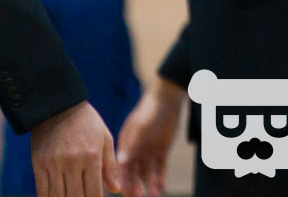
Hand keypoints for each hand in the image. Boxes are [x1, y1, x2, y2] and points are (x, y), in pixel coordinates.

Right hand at [31, 101, 121, 196]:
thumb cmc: (86, 121)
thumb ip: (110, 165)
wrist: (57, 104)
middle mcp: (73, 162)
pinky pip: (42, 191)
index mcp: (92, 156)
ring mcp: (54, 163)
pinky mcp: (39, 163)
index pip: (93, 193)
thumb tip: (116, 189)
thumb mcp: (104, 138)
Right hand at [118, 79, 185, 196]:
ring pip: (147, 173)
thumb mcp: (139, 128)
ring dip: (149, 184)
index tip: (123, 191)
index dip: (122, 179)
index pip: (122, 166)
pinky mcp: (161, 151)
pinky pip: (160, 168)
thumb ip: (131, 144)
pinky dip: (161, 178)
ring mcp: (148, 152)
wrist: (166, 100)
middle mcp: (136, 151)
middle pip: (133, 173)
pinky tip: (161, 187)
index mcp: (126, 145)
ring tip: (153, 195)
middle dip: (134, 185)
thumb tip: (121, 161)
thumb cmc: (148, 111)